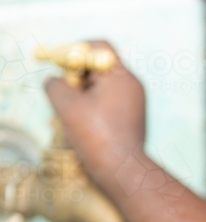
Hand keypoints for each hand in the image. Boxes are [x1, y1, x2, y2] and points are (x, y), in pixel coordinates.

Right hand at [43, 40, 145, 192]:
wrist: (123, 173)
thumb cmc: (97, 137)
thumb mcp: (67, 105)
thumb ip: (56, 84)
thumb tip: (56, 81)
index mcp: (123, 77)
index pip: (100, 47)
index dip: (77, 51)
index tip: (63, 68)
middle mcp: (133, 88)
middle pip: (99, 68)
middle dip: (76, 78)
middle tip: (65, 95)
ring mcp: (133, 105)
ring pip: (100, 89)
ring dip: (80, 97)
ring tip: (69, 116)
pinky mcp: (130, 120)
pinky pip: (106, 106)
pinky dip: (90, 111)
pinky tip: (79, 128)